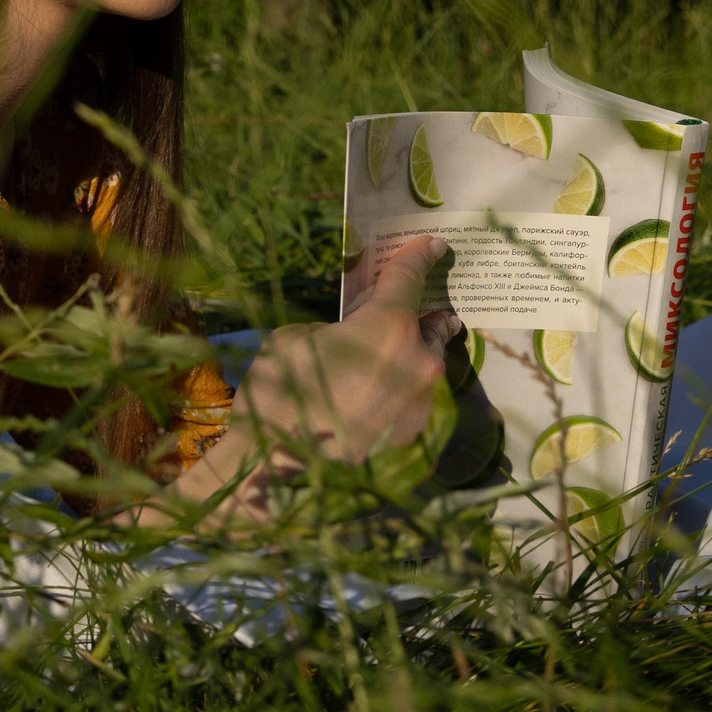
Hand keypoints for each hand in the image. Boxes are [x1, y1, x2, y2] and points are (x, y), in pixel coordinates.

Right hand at [152, 235, 447, 524]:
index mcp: (388, 326)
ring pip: (427, 366)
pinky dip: (398, 392)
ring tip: (386, 362)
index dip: (418, 256)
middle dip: (422, 315)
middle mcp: (419, 361)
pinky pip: (414, 400)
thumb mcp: (294, 338)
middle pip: (432, 325)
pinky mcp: (415, 435)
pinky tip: (371, 401)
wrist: (279, 467)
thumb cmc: (279, 392)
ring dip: (411, 357)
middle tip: (404, 314)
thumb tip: (351, 338)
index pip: (409, 278)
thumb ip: (335, 329)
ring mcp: (422, 402)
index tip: (433, 244)